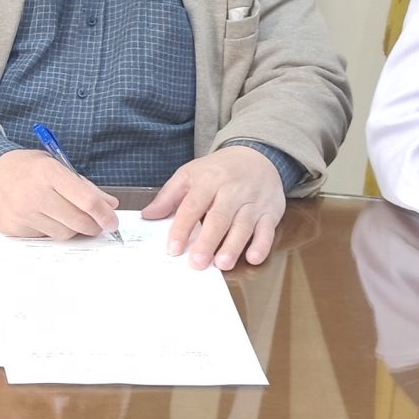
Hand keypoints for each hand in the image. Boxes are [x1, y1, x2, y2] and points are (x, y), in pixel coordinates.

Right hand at [0, 150, 119, 239]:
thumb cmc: (24, 169)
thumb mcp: (54, 165)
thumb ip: (83, 185)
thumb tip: (109, 204)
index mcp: (50, 172)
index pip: (87, 200)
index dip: (104, 214)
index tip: (112, 221)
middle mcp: (36, 193)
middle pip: (78, 221)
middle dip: (94, 226)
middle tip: (98, 225)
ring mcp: (24, 213)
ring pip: (64, 233)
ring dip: (73, 229)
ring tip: (68, 217)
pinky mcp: (16, 228)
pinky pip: (45, 236)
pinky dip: (52, 230)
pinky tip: (46, 218)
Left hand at [143, 145, 284, 269]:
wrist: (257, 155)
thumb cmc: (218, 170)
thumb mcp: (190, 174)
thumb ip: (169, 196)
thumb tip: (148, 215)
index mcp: (209, 180)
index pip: (193, 205)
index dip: (182, 227)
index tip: (173, 248)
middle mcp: (232, 190)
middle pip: (219, 217)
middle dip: (208, 241)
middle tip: (197, 262)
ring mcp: (253, 201)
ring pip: (243, 225)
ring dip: (233, 246)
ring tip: (221, 264)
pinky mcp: (271, 211)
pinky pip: (268, 229)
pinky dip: (262, 244)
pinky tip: (252, 257)